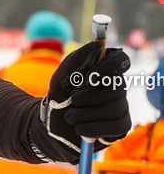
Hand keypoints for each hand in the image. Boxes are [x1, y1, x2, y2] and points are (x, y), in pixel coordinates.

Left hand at [29, 41, 131, 163]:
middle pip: (118, 88)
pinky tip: (79, 128)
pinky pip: (116, 126)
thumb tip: (97, 45)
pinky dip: (93, 128)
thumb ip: (76, 59)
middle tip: (71, 100)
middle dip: (90, 96)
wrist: (51, 124)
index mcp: (104, 71)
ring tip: (69, 117)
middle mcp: (117, 87)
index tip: (89, 76)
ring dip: (86, 114)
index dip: (109, 67)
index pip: (120, 60)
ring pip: (115, 108)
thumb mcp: (60, 77)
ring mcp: (121, 107)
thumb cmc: (59, 97)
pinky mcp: (120, 126)